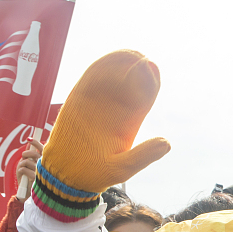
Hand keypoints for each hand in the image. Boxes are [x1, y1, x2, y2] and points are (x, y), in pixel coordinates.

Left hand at [16, 138, 43, 198]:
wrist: (41, 195)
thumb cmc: (40, 180)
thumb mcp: (38, 168)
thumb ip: (35, 157)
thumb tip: (29, 145)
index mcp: (50, 162)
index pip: (43, 149)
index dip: (35, 142)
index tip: (29, 139)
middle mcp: (47, 166)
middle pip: (33, 154)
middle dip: (26, 153)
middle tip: (23, 156)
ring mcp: (41, 172)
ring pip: (26, 162)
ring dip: (22, 164)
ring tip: (23, 168)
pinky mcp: (35, 178)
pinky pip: (23, 169)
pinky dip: (21, 170)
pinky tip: (22, 174)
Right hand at [41, 50, 168, 193]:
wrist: (65, 176)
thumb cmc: (95, 173)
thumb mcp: (122, 168)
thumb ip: (143, 155)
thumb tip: (167, 143)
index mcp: (129, 123)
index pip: (143, 97)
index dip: (150, 83)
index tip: (154, 71)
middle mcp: (115, 110)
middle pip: (130, 82)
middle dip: (138, 69)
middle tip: (143, 59)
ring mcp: (97, 103)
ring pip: (110, 77)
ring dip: (119, 64)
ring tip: (130, 55)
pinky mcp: (78, 100)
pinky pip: (89, 81)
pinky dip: (98, 69)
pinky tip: (108, 62)